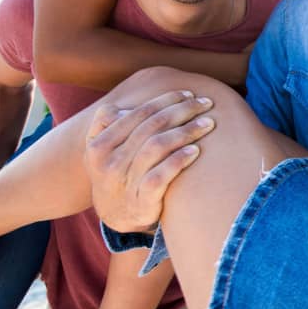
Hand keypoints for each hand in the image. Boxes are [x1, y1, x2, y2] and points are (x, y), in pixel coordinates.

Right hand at [83, 91, 215, 232]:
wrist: (117, 214)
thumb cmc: (119, 170)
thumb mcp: (105, 148)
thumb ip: (109, 123)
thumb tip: (125, 105)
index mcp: (99, 145)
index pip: (137, 114)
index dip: (165, 100)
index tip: (188, 94)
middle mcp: (109, 163)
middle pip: (151, 127)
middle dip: (182, 111)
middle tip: (206, 103)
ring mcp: (124, 183)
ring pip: (157, 147)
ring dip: (186, 132)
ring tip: (208, 124)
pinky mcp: (142, 202)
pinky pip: (161, 176)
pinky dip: (179, 160)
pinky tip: (196, 150)